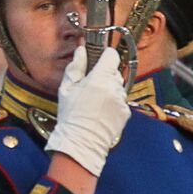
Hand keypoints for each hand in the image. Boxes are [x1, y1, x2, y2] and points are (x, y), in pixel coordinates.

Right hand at [46, 46, 128, 176]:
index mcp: (100, 78)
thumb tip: (81, 51)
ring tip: (94, 101)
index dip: (104, 56)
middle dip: (104, 75)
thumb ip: (76, 66)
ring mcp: (122, 100)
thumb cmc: (72, 117)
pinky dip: (113, 103)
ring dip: (109, 89)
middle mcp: (115, 88)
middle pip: (114, 71)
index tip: (98, 59)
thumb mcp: (67, 88)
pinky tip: (101, 111)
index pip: (112, 55)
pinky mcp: (126, 112)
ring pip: (118, 86)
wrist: (82, 142)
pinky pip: (120, 100)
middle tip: (90, 85)